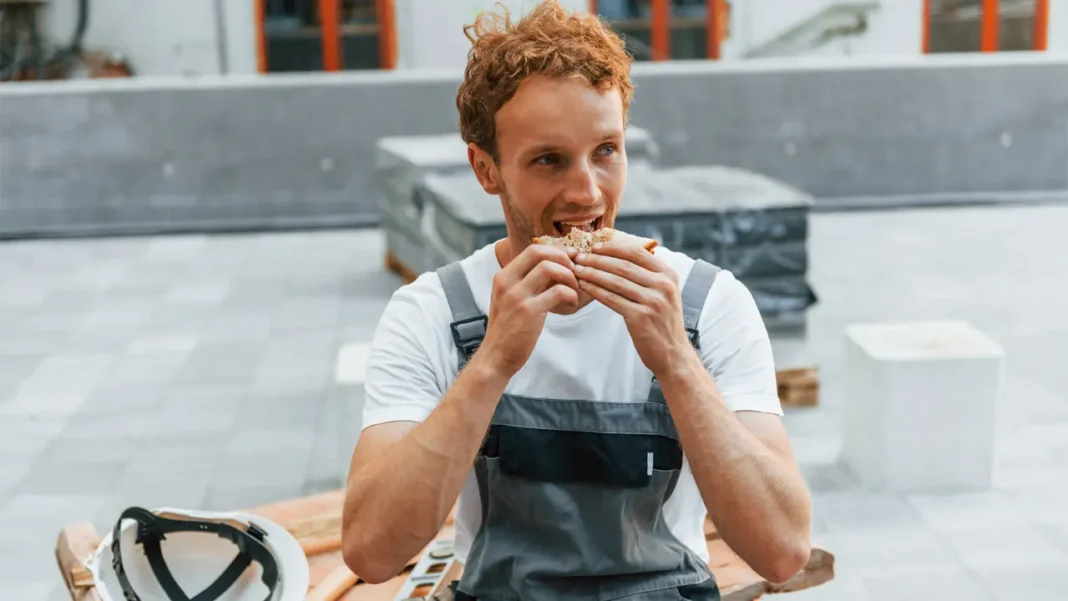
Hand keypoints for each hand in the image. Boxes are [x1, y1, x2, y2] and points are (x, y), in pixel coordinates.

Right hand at [476, 244, 579, 377]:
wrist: (496, 357)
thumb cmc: (508, 329)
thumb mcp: (510, 299)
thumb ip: (526, 282)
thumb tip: (554, 267)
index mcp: (503, 276)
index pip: (532, 249)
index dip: (555, 251)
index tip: (569, 260)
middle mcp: (507, 282)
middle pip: (539, 252)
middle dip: (562, 258)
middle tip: (573, 271)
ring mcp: (517, 296)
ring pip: (549, 268)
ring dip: (568, 276)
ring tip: (573, 289)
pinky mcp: (529, 311)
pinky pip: (558, 291)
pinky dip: (571, 294)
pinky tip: (571, 303)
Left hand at [572, 242, 691, 376]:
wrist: (673, 353)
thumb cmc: (662, 322)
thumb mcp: (664, 293)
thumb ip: (648, 276)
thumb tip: (620, 256)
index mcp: (668, 275)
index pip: (637, 252)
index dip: (613, 248)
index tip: (594, 247)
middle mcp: (663, 285)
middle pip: (623, 265)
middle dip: (597, 259)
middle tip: (578, 256)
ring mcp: (653, 301)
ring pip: (615, 281)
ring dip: (592, 273)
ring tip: (576, 269)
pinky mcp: (641, 317)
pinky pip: (612, 299)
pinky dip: (595, 290)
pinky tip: (583, 286)